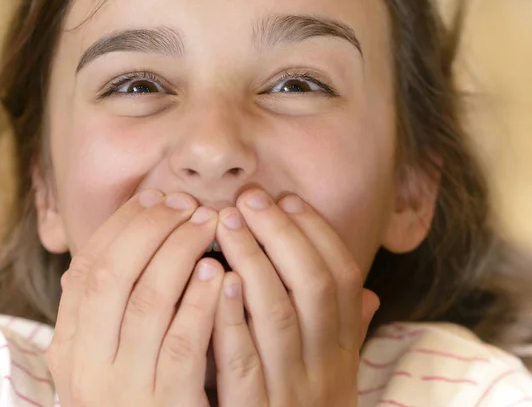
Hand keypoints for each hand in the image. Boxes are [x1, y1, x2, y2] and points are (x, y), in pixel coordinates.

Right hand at [48, 189, 224, 406]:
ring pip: (149, 299)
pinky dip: (203, 300)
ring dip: (181, 251)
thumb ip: (110, 304)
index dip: (124, 223)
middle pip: (113, 273)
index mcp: (68, 344)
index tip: (157, 194)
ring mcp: (124, 389)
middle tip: (188, 203)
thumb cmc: (141, 391)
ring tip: (209, 224)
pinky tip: (223, 272)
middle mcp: (85, 366)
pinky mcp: (167, 406)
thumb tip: (121, 237)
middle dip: (152, 227)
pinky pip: (185, 341)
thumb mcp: (110, 351)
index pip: (88, 264)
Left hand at [212, 190, 379, 406]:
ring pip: (276, 312)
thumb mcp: (334, 377)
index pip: (342, 277)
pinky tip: (215, 278)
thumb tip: (368, 293)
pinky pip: (242, 360)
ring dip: (252, 260)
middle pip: (310, 284)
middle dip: (280, 233)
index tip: (287, 198)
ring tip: (224, 221)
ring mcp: (289, 391)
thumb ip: (347, 334)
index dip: (316, 232)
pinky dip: (230, 316)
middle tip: (249, 198)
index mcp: (343, 350)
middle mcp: (323, 367)